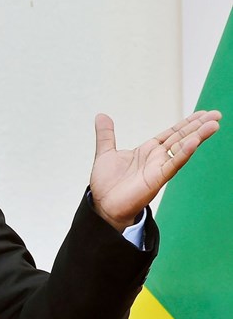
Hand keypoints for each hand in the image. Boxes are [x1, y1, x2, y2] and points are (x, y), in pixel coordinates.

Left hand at [89, 110, 220, 231]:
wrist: (103, 205)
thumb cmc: (107, 183)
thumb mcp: (105, 152)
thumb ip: (106, 134)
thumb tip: (101, 115)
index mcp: (147, 151)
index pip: (171, 133)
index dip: (186, 123)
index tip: (202, 112)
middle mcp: (156, 158)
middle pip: (181, 138)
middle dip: (198, 126)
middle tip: (216, 114)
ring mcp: (158, 168)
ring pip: (181, 149)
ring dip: (197, 136)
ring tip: (214, 124)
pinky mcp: (156, 179)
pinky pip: (172, 165)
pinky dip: (183, 153)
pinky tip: (194, 142)